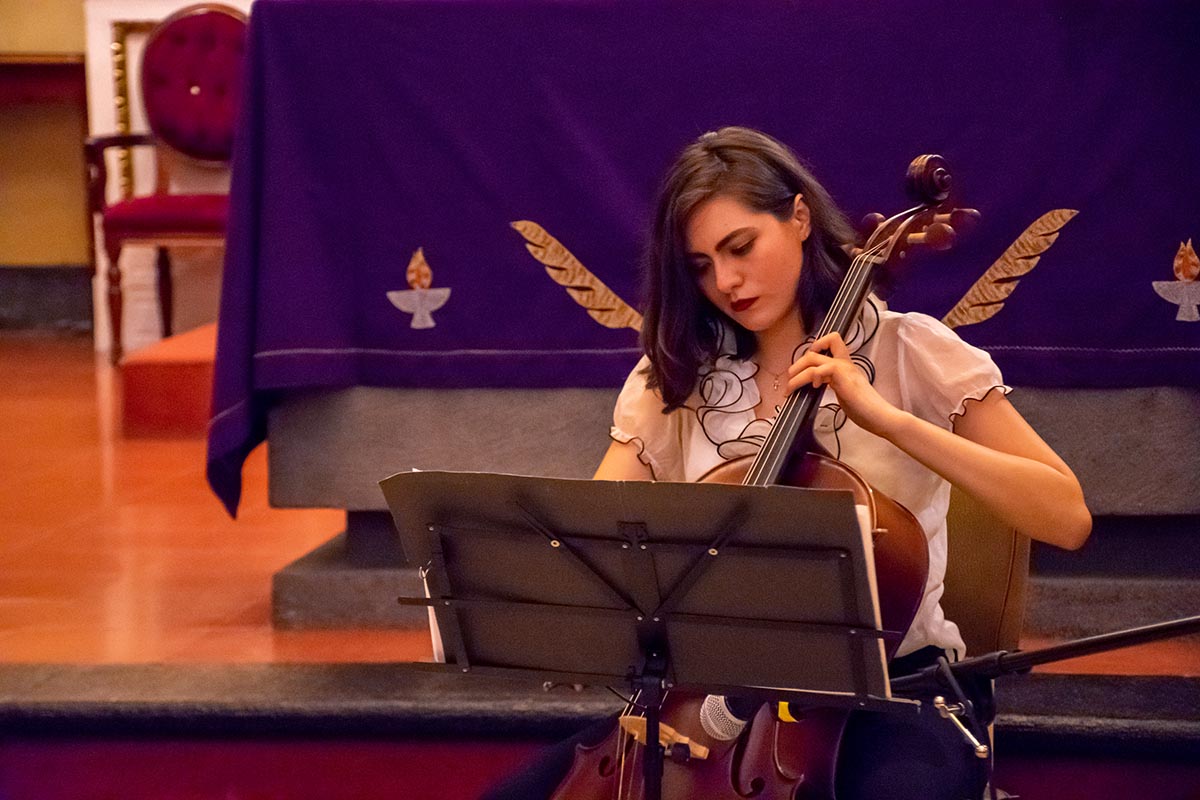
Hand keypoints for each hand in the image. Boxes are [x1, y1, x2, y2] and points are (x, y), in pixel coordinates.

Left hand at [787, 332, 904, 437]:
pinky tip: (813, 388)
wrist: (881, 417)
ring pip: (812, 358)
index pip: (831, 342)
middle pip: (815, 349)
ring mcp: (844, 369)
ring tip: (790, 387)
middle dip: (797, 364)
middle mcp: (844, 363)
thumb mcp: (845, 394)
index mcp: (845, 366)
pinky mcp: (843, 378)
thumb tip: (815, 387)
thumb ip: (833, 385)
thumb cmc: (866, 411)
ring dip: (796, 373)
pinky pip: (821, 369)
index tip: (804, 366)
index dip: (814, 348)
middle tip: (790, 379)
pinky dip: (811, 377)